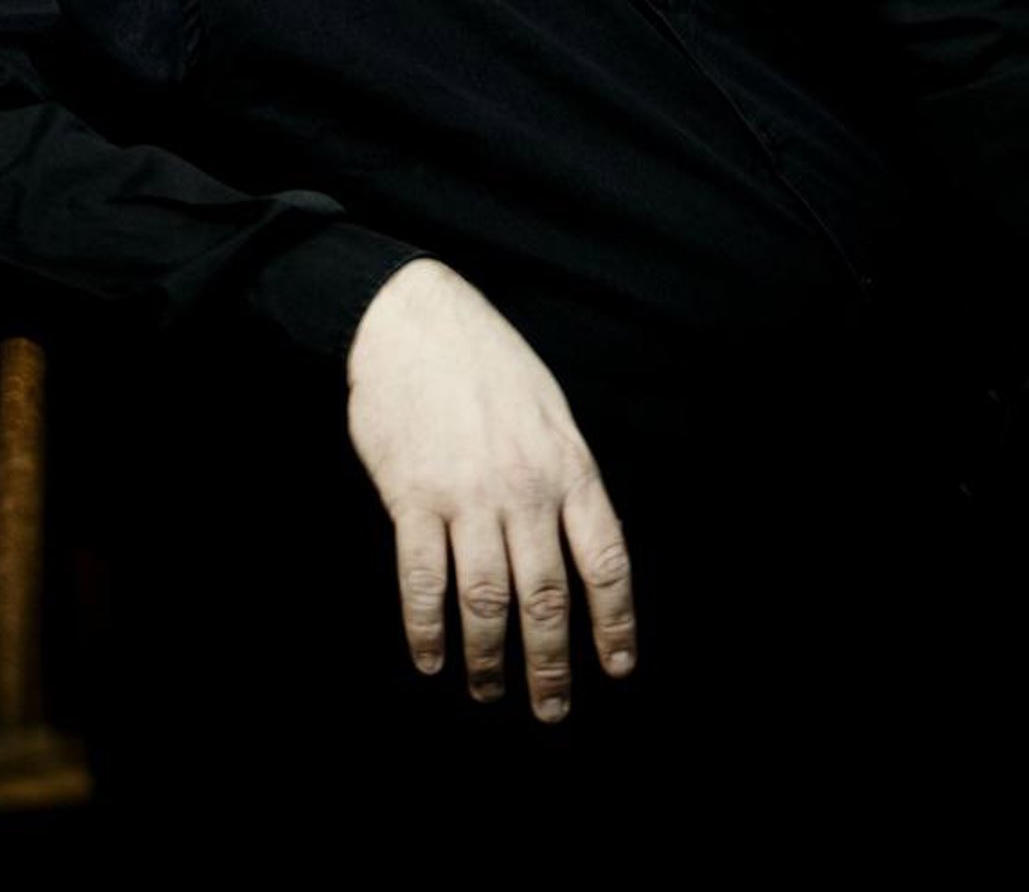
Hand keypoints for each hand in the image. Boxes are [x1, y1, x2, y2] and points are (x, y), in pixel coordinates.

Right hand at [345, 257, 634, 720]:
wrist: (413, 318)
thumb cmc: (485, 360)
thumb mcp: (549, 410)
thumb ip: (566, 477)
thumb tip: (580, 545)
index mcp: (568, 467)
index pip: (606, 564)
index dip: (614, 625)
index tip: (616, 669)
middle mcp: (525, 490)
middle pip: (547, 600)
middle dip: (551, 665)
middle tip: (551, 709)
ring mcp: (467, 496)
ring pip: (487, 602)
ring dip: (490, 660)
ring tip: (488, 691)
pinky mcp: (413, 497)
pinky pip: (423, 581)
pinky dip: (427, 629)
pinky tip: (431, 656)